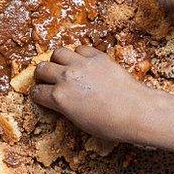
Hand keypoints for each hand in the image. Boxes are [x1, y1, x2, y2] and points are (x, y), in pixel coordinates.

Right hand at [31, 46, 155, 142]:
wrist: (137, 111)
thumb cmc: (111, 124)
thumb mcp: (80, 122)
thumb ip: (65, 107)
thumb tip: (61, 101)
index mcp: (59, 98)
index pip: (37, 92)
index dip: (38, 95)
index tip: (41, 95)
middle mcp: (66, 77)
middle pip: (42, 68)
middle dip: (42, 75)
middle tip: (48, 79)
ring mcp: (81, 64)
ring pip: (58, 52)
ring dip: (58, 60)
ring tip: (64, 66)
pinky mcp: (97, 56)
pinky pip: (80, 49)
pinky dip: (79, 55)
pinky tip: (84, 63)